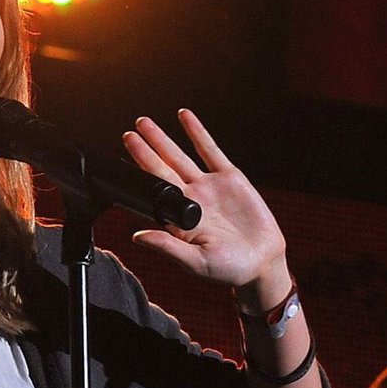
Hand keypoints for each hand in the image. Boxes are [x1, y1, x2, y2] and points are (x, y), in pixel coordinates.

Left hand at [122, 109, 290, 299]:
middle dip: (144, 150)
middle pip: (161, 168)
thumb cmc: (229, 270)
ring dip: (162, 139)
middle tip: (128, 133)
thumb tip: (137, 237)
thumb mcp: (196, 262)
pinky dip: (196, 132)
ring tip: (144, 122)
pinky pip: (209, 150)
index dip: (137, 173)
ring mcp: (208, 187)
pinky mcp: (229, 178)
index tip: (123, 159)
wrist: (263, 262)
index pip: (151, 191)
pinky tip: (184, 117)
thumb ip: (168, 247)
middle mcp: (189, 199)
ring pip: (179, 156)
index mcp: (177, 219)